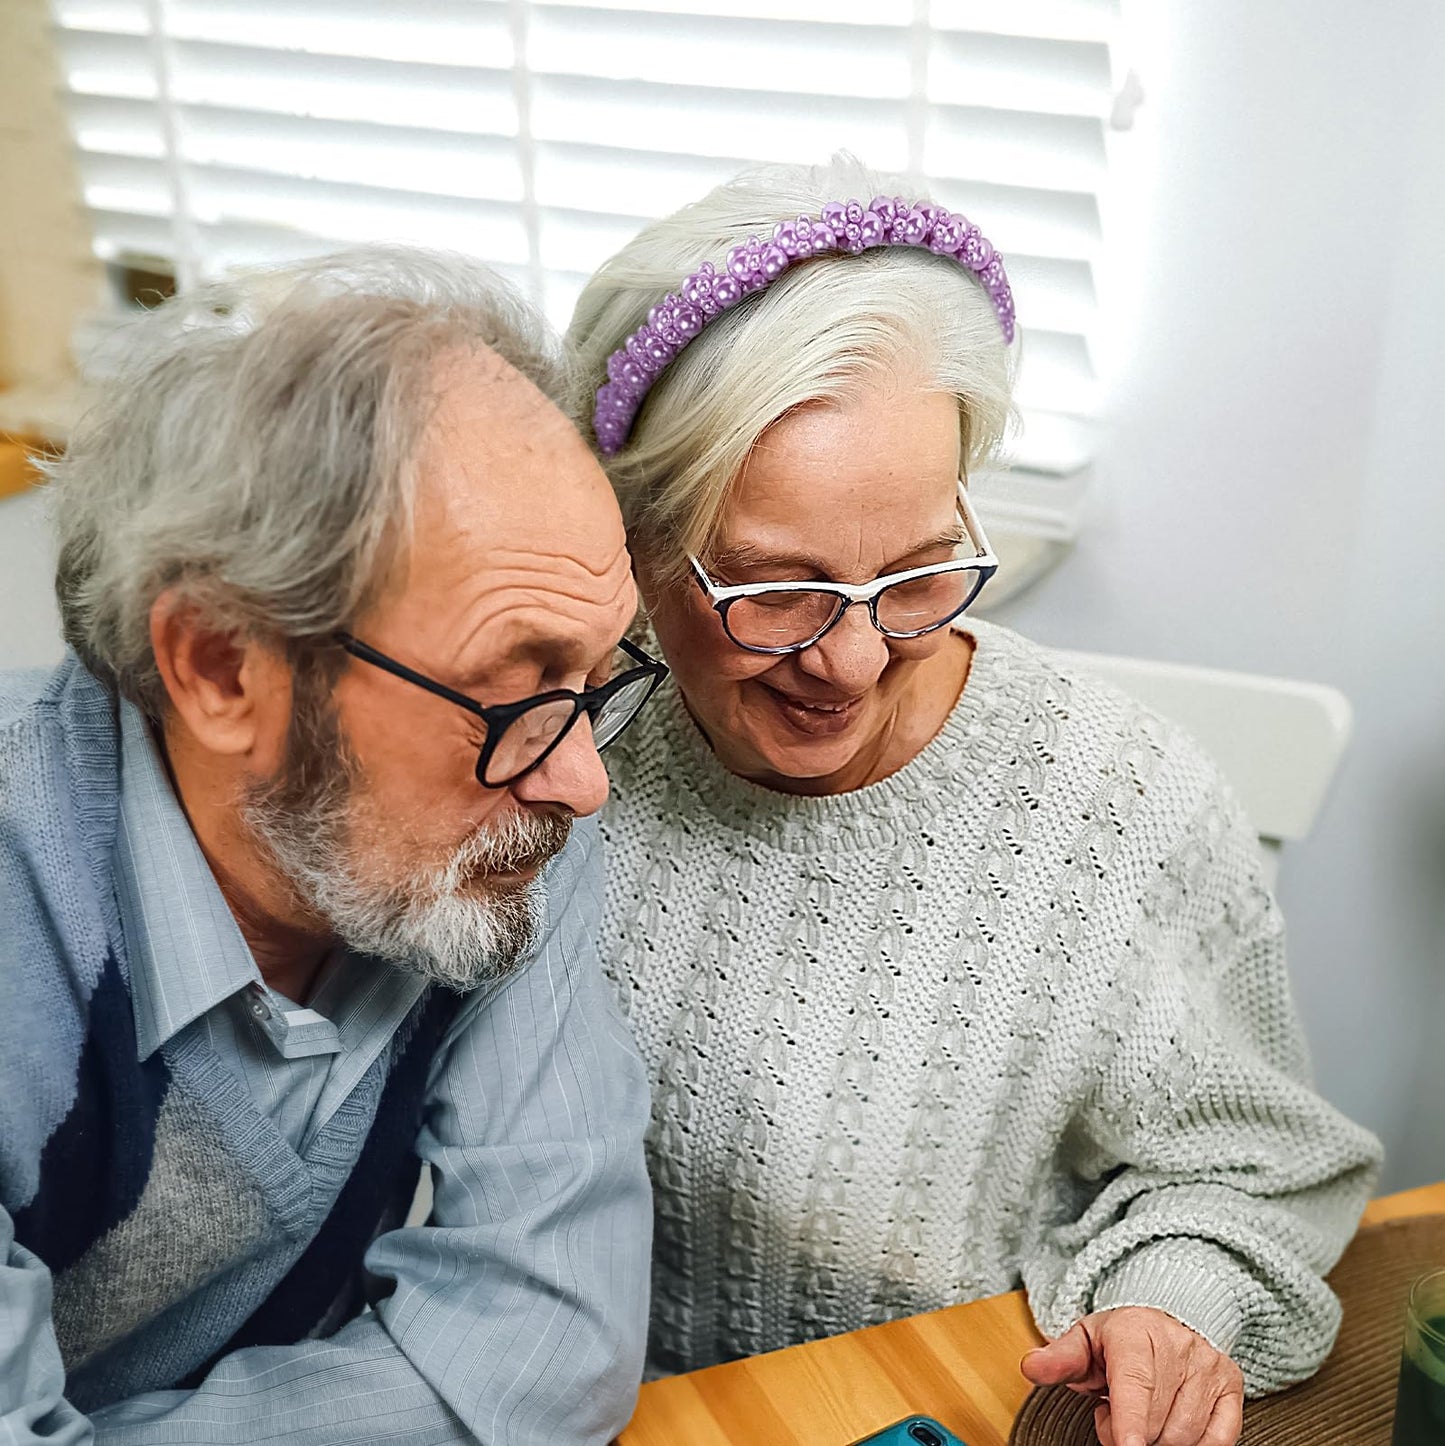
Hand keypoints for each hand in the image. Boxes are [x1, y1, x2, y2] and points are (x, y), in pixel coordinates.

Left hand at [1020, 1306, 1243, 1445]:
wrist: (1171, 1315)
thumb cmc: (1123, 1337)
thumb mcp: (1084, 1340)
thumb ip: (1059, 1358)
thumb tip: (1031, 1367)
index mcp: (1135, 1331)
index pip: (1136, 1384)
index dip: (1130, 1422)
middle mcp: (1178, 1345)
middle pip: (1156, 1421)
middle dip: (1130, 1432)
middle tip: (1116, 1412)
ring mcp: (1208, 1365)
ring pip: (1185, 1435)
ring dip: (1159, 1438)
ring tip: (1143, 1412)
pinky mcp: (1232, 1386)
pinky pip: (1218, 1439)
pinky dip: (1193, 1443)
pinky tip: (1173, 1422)